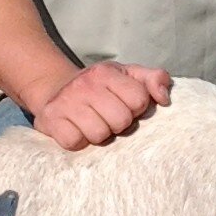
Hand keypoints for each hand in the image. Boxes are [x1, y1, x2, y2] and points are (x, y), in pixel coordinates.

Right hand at [29, 62, 172, 150]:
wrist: (54, 89)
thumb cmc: (99, 87)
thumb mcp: (127, 75)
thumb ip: (153, 79)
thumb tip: (165, 98)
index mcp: (106, 72)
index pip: (139, 100)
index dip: (135, 108)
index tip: (124, 104)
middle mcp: (85, 84)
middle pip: (121, 120)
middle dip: (118, 124)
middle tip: (107, 117)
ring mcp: (65, 102)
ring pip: (99, 135)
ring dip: (99, 134)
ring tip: (92, 124)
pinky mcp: (50, 120)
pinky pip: (74, 142)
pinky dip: (78, 141)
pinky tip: (77, 130)